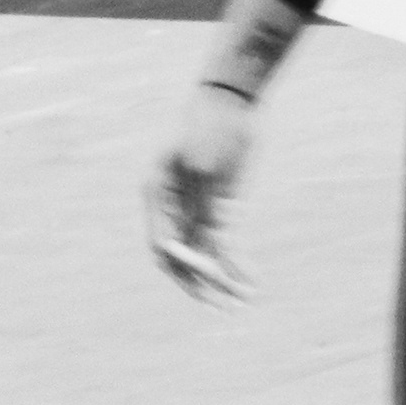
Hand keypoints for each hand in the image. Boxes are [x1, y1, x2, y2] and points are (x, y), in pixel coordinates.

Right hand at [145, 86, 255, 306]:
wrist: (234, 98)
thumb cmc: (211, 123)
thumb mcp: (203, 162)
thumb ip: (202, 205)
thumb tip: (203, 247)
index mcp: (157, 195)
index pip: (163, 243)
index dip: (181, 260)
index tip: (204, 265)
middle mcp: (174, 208)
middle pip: (181, 258)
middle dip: (198, 284)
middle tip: (217, 305)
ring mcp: (198, 209)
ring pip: (205, 257)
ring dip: (220, 283)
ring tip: (237, 306)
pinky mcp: (223, 207)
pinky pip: (225, 244)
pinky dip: (235, 265)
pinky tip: (248, 284)